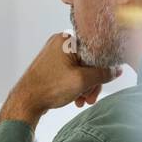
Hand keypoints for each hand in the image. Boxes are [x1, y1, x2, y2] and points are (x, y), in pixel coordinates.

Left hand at [0, 32, 122, 128]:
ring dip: (85, 86)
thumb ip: (102, 74)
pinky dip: (76, 85)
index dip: (103, 66)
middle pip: (88, 61)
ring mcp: (54, 55)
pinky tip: (76, 99)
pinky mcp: (51, 67)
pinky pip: (71, 73)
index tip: (106, 79)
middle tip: (92, 97)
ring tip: (83, 101)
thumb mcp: (81, 80)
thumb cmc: (49, 88)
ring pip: (80, 69)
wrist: (25, 101)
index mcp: (66, 40)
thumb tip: (116, 70)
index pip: (95, 49)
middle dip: (92, 81)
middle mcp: (60, 44)